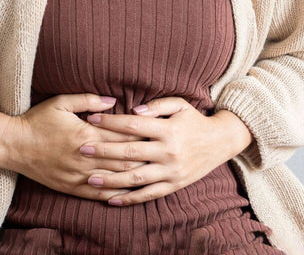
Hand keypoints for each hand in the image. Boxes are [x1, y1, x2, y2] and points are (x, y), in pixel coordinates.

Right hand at [4, 93, 147, 200]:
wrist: (13, 145)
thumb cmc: (38, 121)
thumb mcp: (61, 103)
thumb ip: (88, 100)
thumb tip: (113, 100)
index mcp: (86, 134)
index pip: (123, 136)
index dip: (142, 135)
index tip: (156, 132)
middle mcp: (86, 157)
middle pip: (124, 158)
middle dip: (145, 156)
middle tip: (161, 152)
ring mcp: (79, 174)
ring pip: (115, 178)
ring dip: (135, 175)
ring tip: (153, 172)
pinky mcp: (72, 187)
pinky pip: (98, 193)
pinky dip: (116, 193)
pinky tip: (129, 192)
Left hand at [78, 97, 250, 205]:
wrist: (222, 141)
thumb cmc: (195, 120)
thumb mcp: (180, 105)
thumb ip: (157, 105)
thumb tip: (133, 110)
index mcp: (168, 129)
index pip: (133, 124)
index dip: (110, 121)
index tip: (91, 118)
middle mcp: (169, 151)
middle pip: (130, 152)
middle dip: (103, 150)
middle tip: (81, 149)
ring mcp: (171, 171)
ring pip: (136, 177)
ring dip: (111, 179)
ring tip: (89, 178)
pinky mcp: (175, 185)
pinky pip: (149, 194)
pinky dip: (129, 199)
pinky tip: (111, 199)